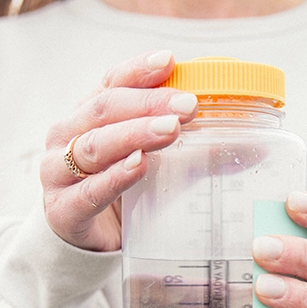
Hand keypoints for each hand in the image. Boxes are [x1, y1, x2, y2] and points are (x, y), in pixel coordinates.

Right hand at [41, 50, 197, 251]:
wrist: (87, 245)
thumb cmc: (118, 194)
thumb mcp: (146, 160)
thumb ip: (180, 145)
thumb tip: (247, 143)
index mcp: (87, 117)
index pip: (110, 83)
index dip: (138, 71)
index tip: (169, 62)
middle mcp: (67, 137)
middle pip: (105, 109)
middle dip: (148, 103)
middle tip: (188, 105)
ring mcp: (59, 173)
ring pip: (95, 145)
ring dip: (136, 134)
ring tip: (171, 129)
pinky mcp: (63, 210)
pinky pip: (90, 191)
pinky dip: (115, 177)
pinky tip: (138, 165)